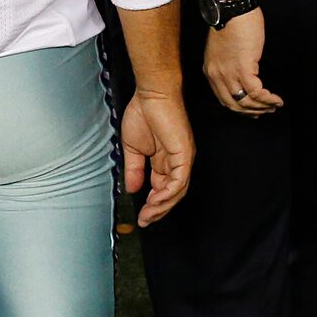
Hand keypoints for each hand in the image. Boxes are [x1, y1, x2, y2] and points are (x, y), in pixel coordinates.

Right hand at [118, 90, 193, 224]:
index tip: (141, 216)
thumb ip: (134, 170)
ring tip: (148, 214)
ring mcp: (182, 159)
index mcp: (165, 161)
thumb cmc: (143, 114)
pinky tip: (155, 201)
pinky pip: (179, 180)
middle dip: (158, 210)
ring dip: (163, 206)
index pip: (162, 189)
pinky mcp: (184, 154)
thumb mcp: (133, 149)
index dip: (152, 205)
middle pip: (171, 194)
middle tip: (145, 221)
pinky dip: (168, 193)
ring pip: (177, 191)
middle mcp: (176, 162)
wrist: (150, 95)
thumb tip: (131, 189)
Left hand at [202, 10, 281, 115]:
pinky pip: (256, 92)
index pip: (223, 98)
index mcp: (211, 70)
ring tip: (274, 106)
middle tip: (265, 112)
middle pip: (233, 105)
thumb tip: (243, 69)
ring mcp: (229, 74)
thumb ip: (229, 61)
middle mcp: (217, 76)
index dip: (239, 108)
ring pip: (245, 102)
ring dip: (262, 107)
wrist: (230, 8)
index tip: (251, 109)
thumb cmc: (230, 20)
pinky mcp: (243, 69)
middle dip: (251, 112)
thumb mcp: (224, 47)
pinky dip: (268, 99)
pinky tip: (276, 99)